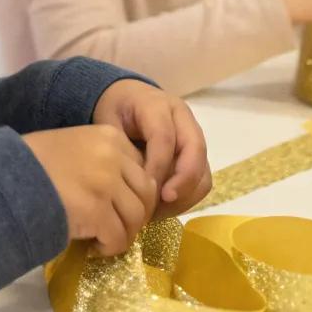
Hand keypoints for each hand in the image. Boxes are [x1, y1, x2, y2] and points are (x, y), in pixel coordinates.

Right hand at [22, 124, 157, 255]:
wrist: (5, 177)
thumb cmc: (33, 163)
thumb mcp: (74, 147)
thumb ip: (102, 159)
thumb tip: (125, 188)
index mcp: (110, 136)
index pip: (142, 168)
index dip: (135, 192)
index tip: (121, 207)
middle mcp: (113, 156)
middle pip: (146, 193)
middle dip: (137, 215)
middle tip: (119, 228)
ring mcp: (106, 183)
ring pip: (136, 217)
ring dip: (124, 234)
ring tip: (106, 240)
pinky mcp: (96, 211)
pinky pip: (118, 237)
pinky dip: (110, 248)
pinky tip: (95, 248)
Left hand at [92, 79, 210, 216]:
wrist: (128, 100)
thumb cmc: (115, 113)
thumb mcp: (108, 123)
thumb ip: (121, 148)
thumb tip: (131, 183)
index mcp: (157, 105)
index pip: (164, 137)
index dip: (157, 166)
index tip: (143, 191)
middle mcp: (182, 118)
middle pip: (195, 150)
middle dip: (182, 182)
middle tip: (160, 204)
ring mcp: (194, 137)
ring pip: (203, 169)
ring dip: (185, 195)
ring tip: (157, 211)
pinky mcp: (197, 156)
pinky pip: (201, 181)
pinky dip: (186, 199)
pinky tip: (162, 208)